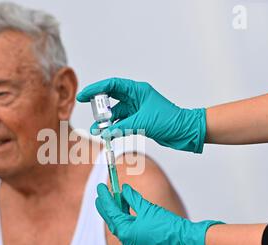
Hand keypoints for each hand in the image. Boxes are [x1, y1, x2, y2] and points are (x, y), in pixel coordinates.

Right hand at [77, 77, 206, 152]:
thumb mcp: (143, 122)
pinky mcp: (139, 121)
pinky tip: (107, 134)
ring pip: (115, 113)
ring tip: (96, 130)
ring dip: (106, 122)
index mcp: (137, 90)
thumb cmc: (170, 120)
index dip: (95, 89)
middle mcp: (135, 98)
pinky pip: (121, 123)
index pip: (112, 85)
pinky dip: (114, 129)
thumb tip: (104, 132)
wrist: (185, 132)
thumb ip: (122, 127)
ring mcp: (137, 109)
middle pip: (111, 98)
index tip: (83, 96)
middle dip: (99, 107)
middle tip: (90, 114)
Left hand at [95, 183, 223, 244]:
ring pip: (121, 225)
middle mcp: (128, 242)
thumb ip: (133, 198)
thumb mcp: (147, 208)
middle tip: (102, 194)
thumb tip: (123, 190)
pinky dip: (127, 218)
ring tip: (116, 197)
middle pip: (113, 221)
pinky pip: (129, 230)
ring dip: (118, 211)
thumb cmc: (168, 226)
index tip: (100, 188)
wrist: (186, 240)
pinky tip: (127, 207)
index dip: (105, 199)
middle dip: (107, 206)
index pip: (111, 213)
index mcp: (126, 233)